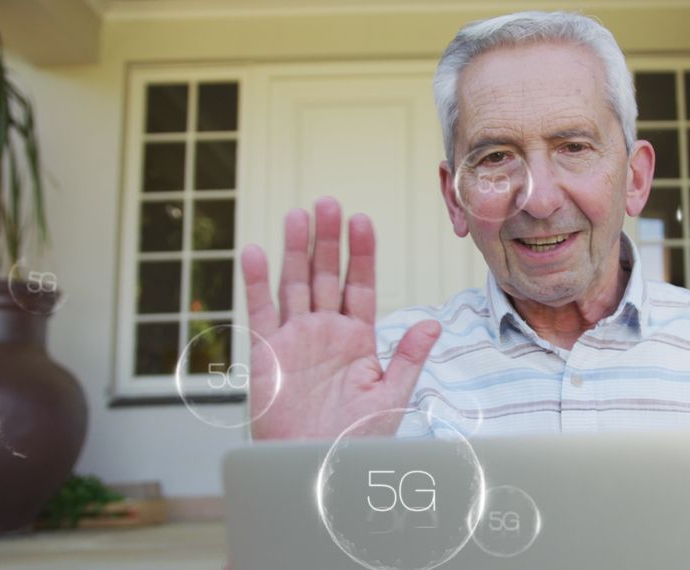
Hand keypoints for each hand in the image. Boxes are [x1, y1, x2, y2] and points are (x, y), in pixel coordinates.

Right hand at [240, 197, 440, 439]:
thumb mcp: (390, 396)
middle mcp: (325, 331)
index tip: (362, 221)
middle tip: (328, 203)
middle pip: (326, 275)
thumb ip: (407, 357)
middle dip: (328, 240)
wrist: (315, 466)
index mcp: (356, 338)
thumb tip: (433, 323)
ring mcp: (294, 339)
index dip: (361, 253)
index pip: (360, 285)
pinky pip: (259, 312)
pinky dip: (255, 283)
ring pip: (294, 284)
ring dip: (294, 250)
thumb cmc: (354, 438)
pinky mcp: (266, 353)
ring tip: (298, 214)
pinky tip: (256, 252)